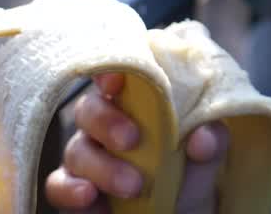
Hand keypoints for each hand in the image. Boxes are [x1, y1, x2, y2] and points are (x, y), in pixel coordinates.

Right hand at [44, 73, 229, 213]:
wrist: (183, 212)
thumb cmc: (190, 171)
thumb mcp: (208, 155)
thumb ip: (211, 139)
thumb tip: (203, 137)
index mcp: (137, 101)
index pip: (117, 74)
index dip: (110, 71)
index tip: (118, 82)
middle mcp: (104, 123)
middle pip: (89, 108)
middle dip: (107, 121)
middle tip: (133, 140)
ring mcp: (87, 156)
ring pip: (75, 149)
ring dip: (102, 166)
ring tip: (133, 186)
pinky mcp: (73, 188)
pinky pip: (58, 184)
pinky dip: (71, 190)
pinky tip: (89, 197)